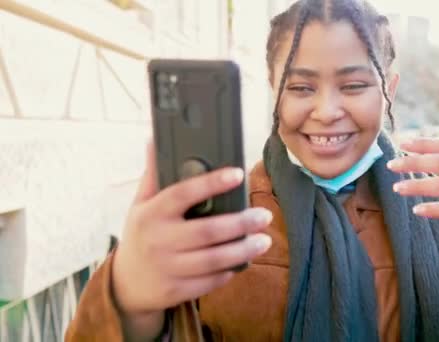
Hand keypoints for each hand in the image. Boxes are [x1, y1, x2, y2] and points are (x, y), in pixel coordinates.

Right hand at [111, 142, 272, 338]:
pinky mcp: (176, 290)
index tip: (238, 173)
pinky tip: (243, 261)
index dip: (211, 183)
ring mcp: (167, 268)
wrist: (126, 284)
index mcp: (151, 214)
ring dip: (243, 250)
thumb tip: (155, 140)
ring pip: (213, 260)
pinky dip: (229, 271)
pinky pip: (210, 281)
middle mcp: (158, 241)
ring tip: (264, 240)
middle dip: (241, 223)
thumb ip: (154, 176)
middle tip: (265, 215)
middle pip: (207, 231)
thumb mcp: (141, 204)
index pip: (182, 194)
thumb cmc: (142, 235)